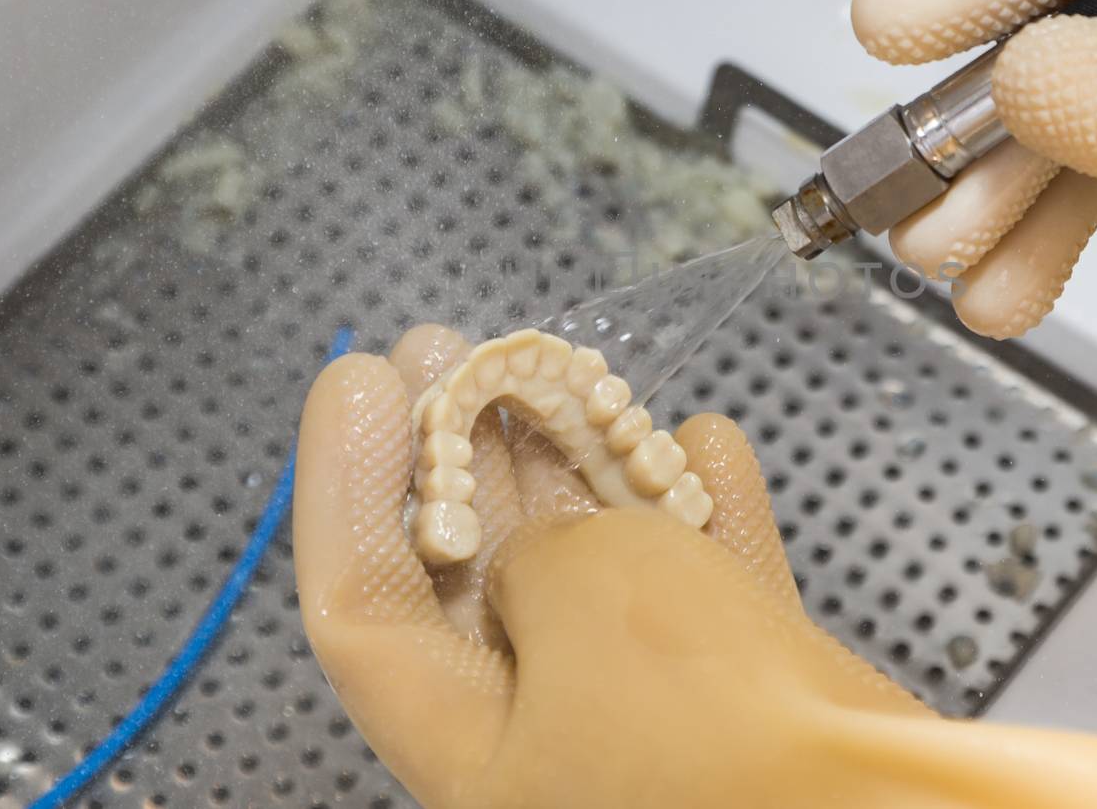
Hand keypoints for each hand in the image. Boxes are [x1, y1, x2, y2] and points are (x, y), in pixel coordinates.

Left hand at [293, 324, 1096, 807]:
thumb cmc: (728, 737)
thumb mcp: (592, 599)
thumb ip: (538, 549)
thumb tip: (552, 541)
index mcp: (472, 748)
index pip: (364, 601)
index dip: (343, 478)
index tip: (356, 374)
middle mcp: (553, 740)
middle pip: (477, 574)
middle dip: (459, 448)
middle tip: (446, 348)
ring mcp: (658, 719)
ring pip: (595, 569)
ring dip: (580, 461)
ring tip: (559, 367)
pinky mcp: (754, 701)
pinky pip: (705, 587)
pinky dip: (699, 508)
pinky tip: (699, 438)